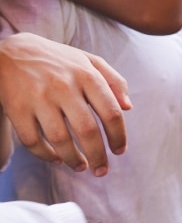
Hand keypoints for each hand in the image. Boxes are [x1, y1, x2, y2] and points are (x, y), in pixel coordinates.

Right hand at [0, 33, 129, 174]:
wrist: (11, 52)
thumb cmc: (57, 59)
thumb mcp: (88, 60)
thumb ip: (113, 80)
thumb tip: (128, 107)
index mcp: (87, 75)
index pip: (111, 112)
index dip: (118, 136)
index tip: (119, 151)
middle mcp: (64, 87)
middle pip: (87, 130)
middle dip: (98, 155)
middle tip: (102, 170)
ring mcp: (39, 98)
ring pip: (60, 139)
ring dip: (73, 159)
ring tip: (81, 167)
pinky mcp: (16, 108)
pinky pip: (32, 141)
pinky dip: (45, 155)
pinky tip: (56, 159)